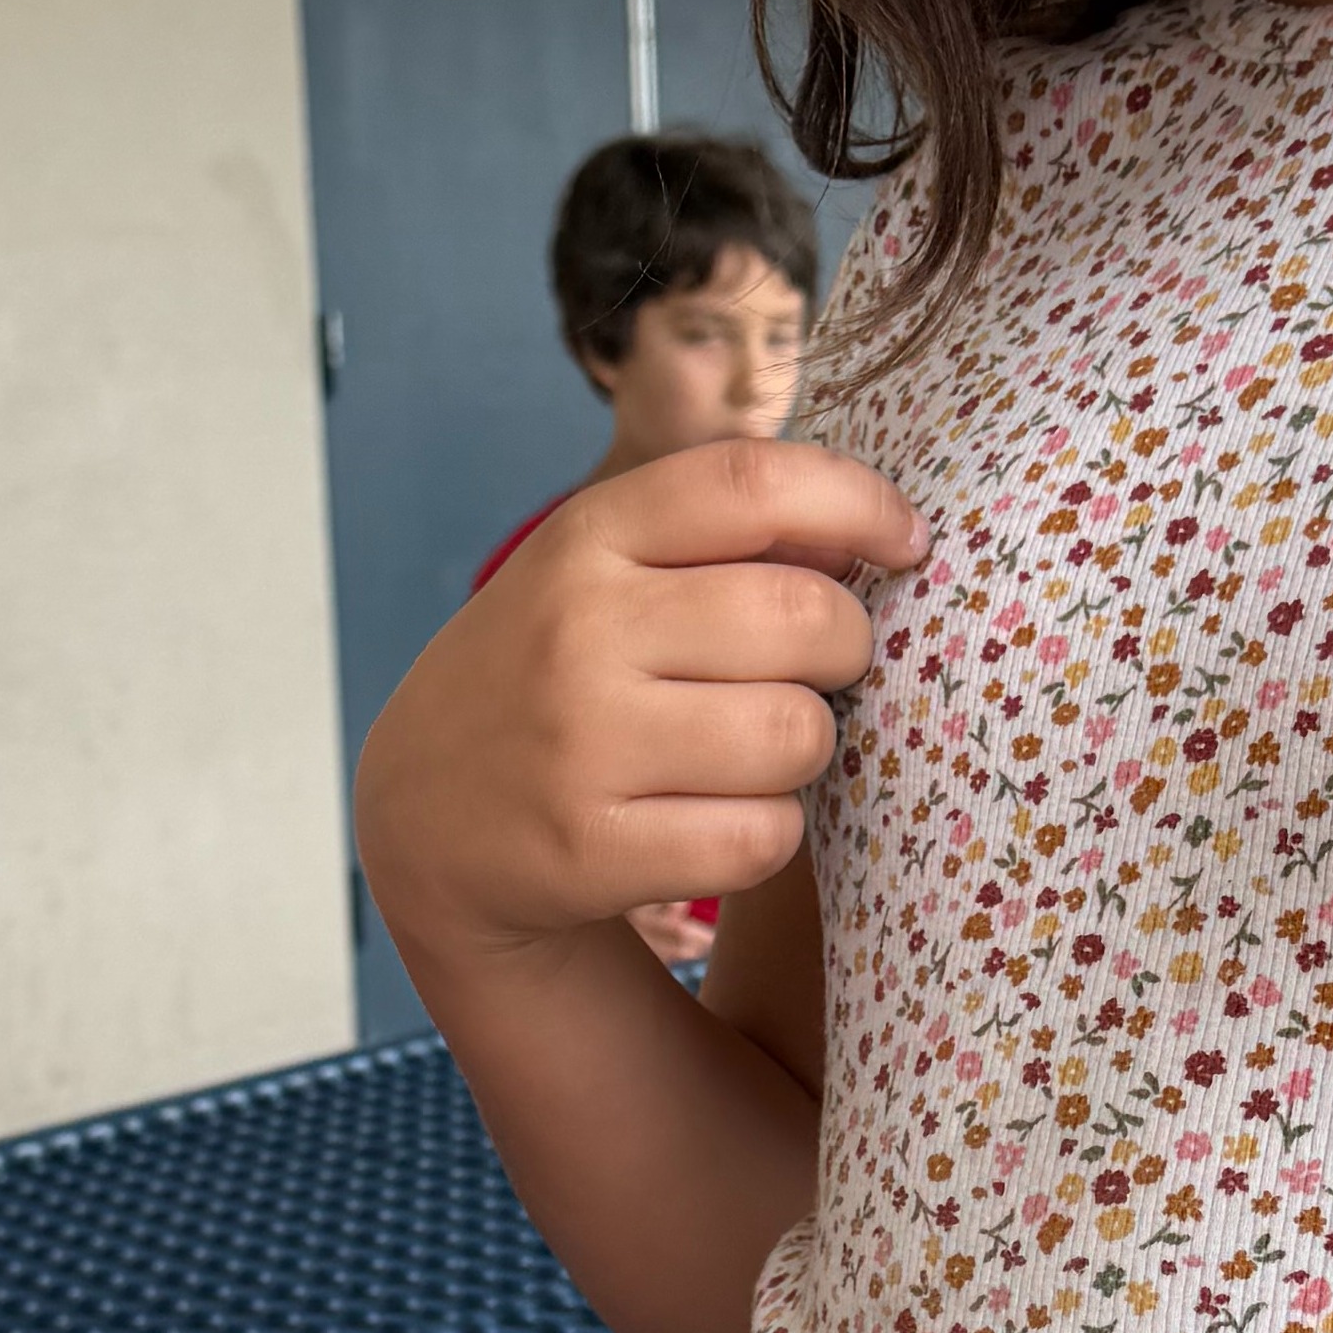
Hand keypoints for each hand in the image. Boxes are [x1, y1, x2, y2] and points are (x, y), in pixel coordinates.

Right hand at [358, 440, 921, 970]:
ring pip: (797, 736)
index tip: (908, 542)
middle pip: (805, 617)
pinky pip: (760, 837)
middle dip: (845, 650)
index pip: (752, 482)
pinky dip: (765, 835)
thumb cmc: (551, 674)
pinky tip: (714, 820)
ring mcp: (579, 741)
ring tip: (751, 753)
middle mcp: (577, 628)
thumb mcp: (598, 574)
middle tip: (813, 674)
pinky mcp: (589, 849)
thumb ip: (716, 539)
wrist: (424, 819)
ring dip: (803, 751)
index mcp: (586, 537)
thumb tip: (868, 534)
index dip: (859, 502)